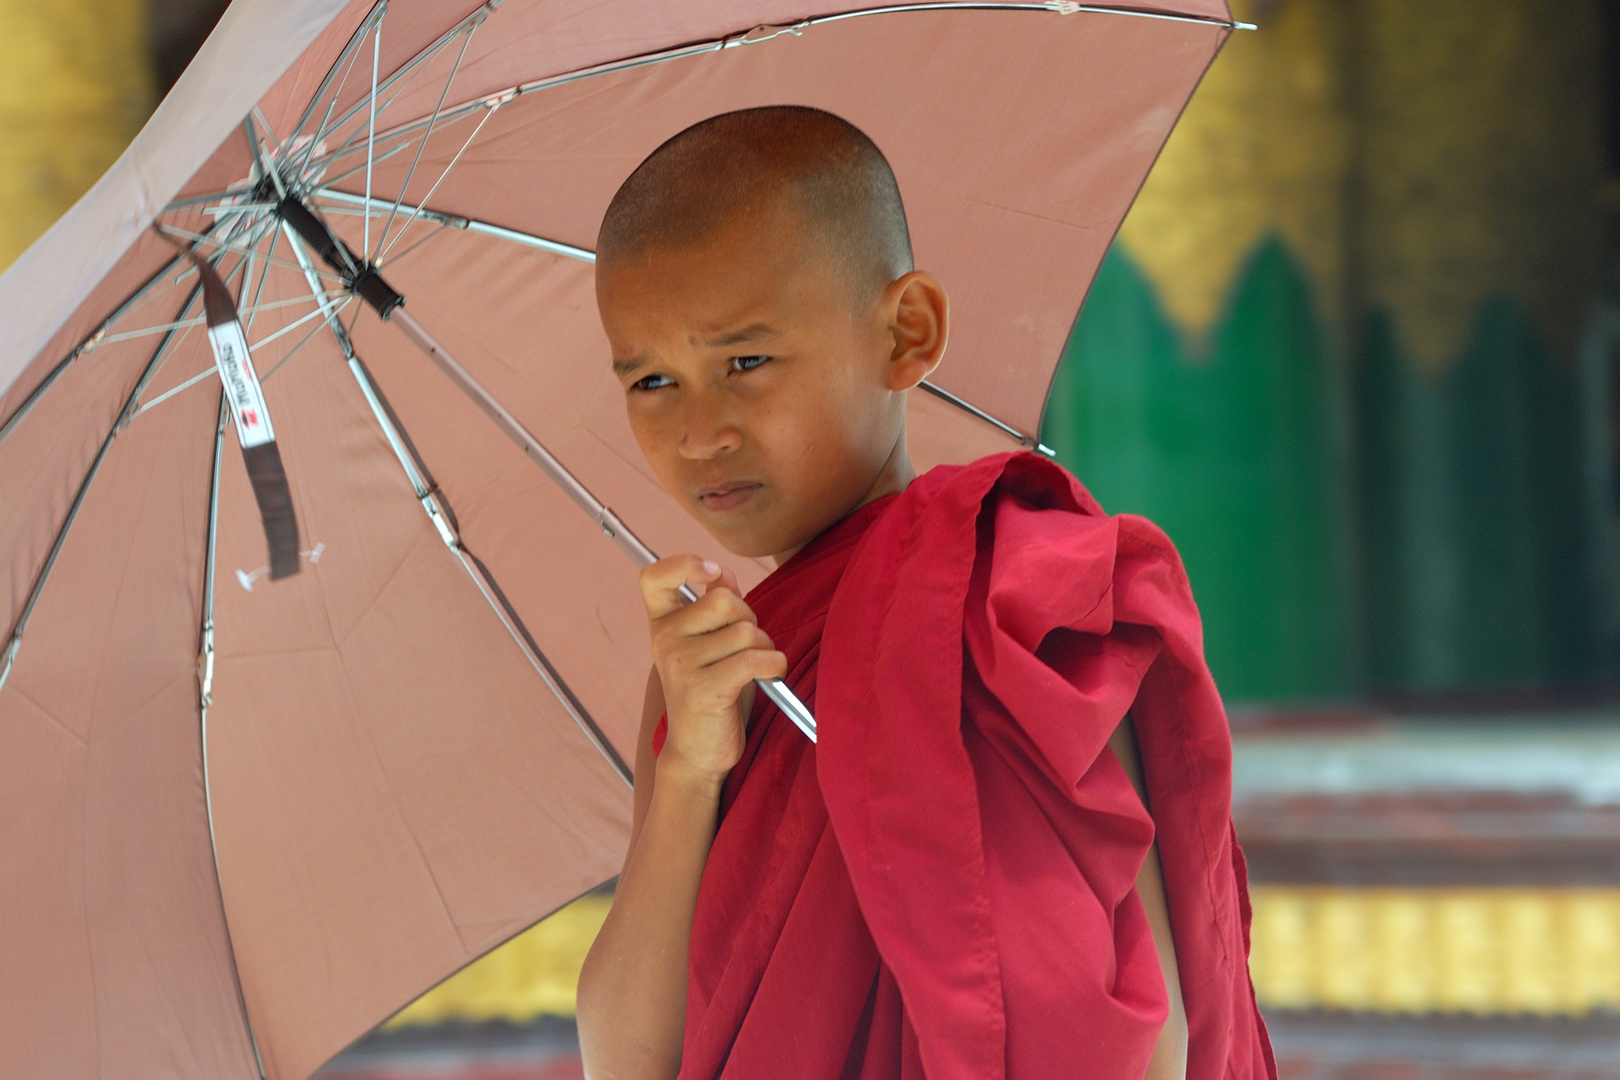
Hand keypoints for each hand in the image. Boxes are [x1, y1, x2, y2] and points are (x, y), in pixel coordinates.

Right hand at [640, 555, 786, 789]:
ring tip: (754, 668)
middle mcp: (665, 640)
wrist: (697, 751)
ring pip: (746, 631)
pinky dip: (774, 665)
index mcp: (662, 624)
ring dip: (764, 647)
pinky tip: (770, 676)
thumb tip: (724, 574)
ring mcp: (681, 665)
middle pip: (724, 600)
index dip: (683, 563)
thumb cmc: (710, 691)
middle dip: (750, 618)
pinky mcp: (704, 689)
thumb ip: (714, 608)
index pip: (655, 577)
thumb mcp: (710, 645)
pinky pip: (755, 659)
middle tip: (746, 646)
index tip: (711, 573)